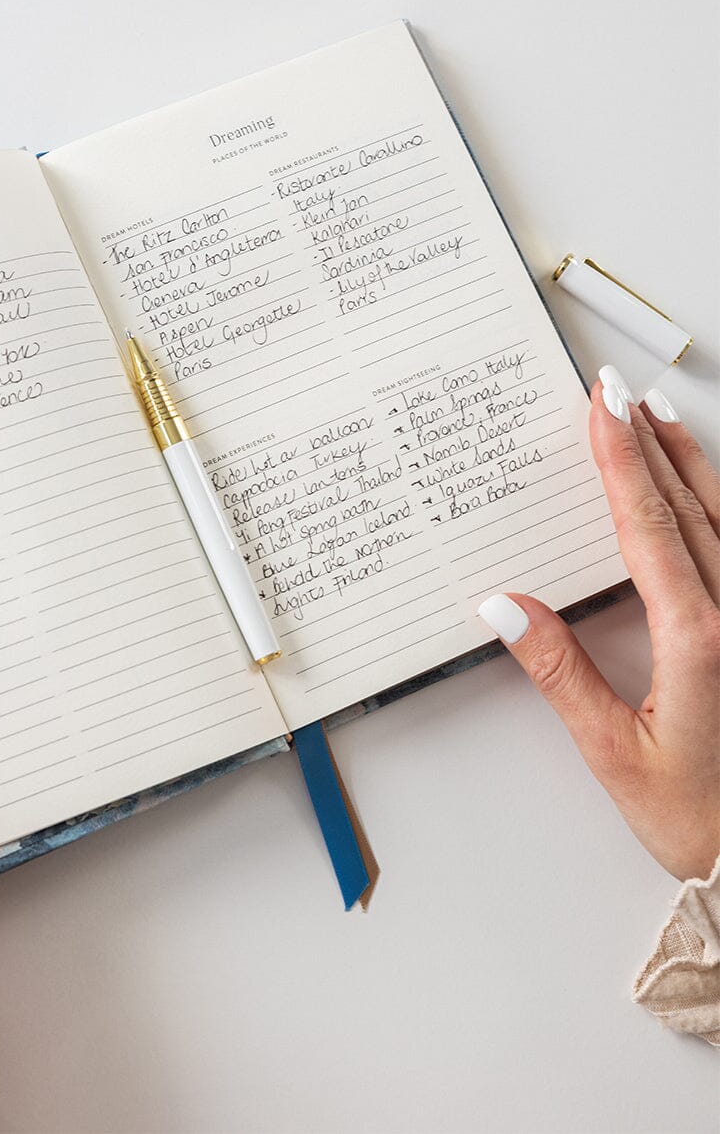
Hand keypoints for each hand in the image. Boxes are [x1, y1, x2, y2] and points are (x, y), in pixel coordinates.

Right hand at [478, 369, 719, 881]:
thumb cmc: (700, 817)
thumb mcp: (615, 753)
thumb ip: (561, 673)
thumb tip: (506, 607)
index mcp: (699, 638)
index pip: (647, 526)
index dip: (619, 460)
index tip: (600, 408)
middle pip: (684, 506)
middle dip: (644, 441)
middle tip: (614, 389)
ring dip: (684, 460)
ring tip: (654, 414)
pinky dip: (712, 500)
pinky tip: (698, 485)